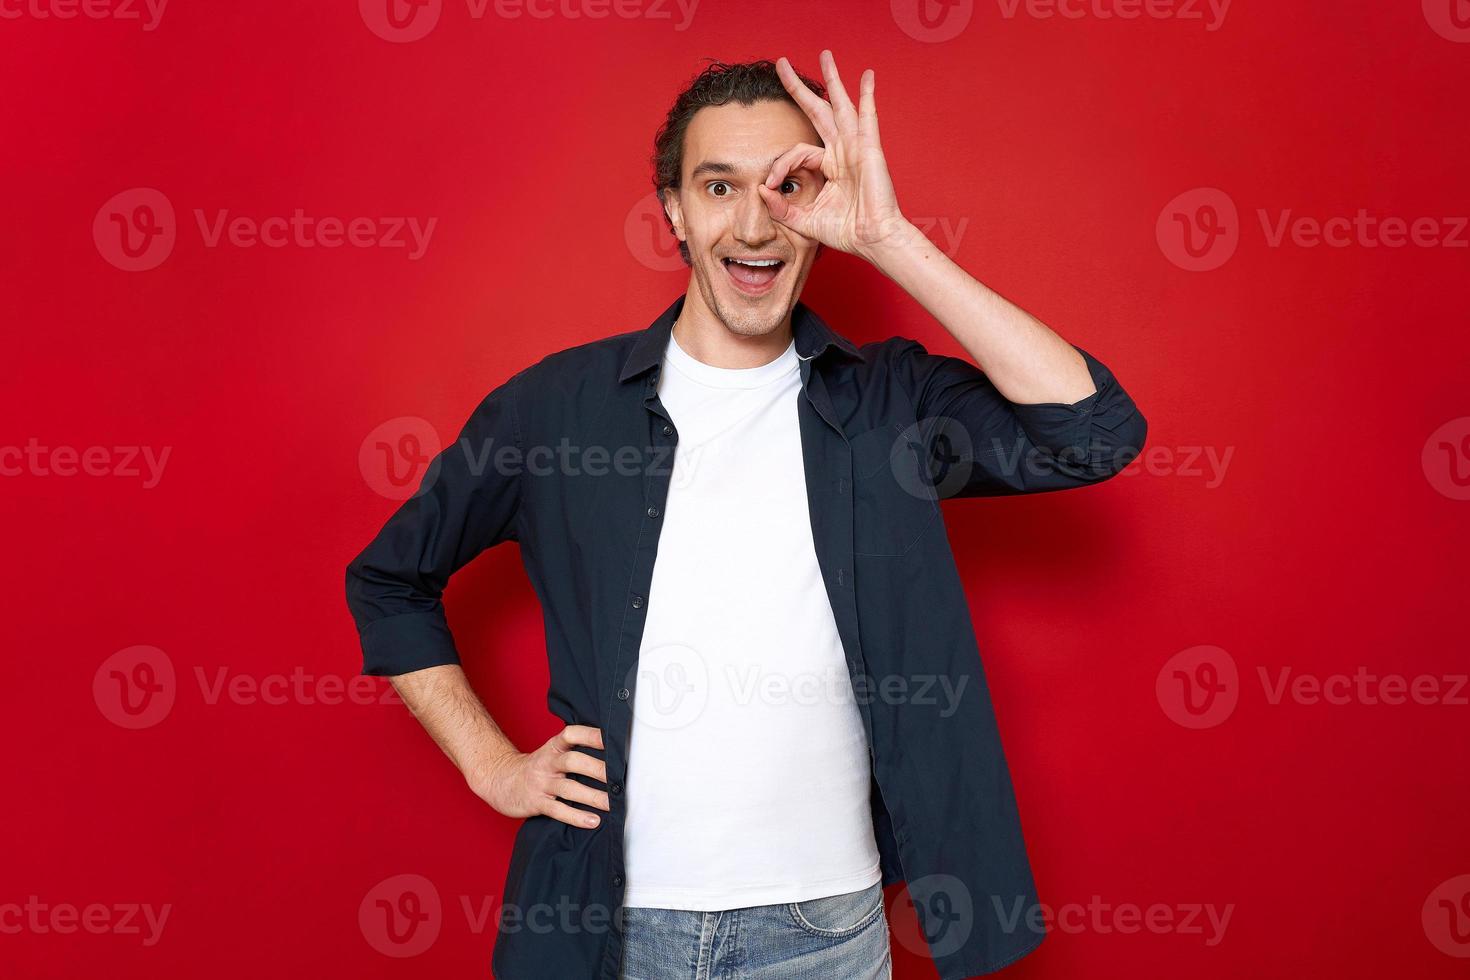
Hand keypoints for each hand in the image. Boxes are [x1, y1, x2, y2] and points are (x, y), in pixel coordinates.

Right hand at [468, 724, 608, 828]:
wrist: (500, 780)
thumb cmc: (537, 767)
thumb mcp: (552, 752)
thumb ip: (575, 750)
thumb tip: (613, 752)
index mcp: (554, 747)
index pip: (571, 735)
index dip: (590, 735)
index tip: (611, 737)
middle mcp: (548, 762)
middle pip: (573, 761)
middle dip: (597, 769)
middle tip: (619, 777)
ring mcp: (541, 783)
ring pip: (569, 788)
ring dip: (592, 796)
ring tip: (612, 804)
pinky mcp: (536, 803)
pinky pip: (558, 810)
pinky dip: (576, 816)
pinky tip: (593, 821)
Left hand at [761, 50, 913, 261]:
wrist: (871, 239)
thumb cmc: (845, 232)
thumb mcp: (803, 221)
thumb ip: (780, 208)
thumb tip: (761, 190)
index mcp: (828, 167)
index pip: (796, 153)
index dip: (780, 166)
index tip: (771, 185)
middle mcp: (841, 152)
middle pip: (818, 111)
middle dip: (799, 88)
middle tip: (781, 65)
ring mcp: (856, 148)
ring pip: (840, 106)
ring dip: (832, 80)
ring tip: (824, 55)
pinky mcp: (869, 150)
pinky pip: (867, 118)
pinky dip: (868, 96)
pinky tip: (867, 77)